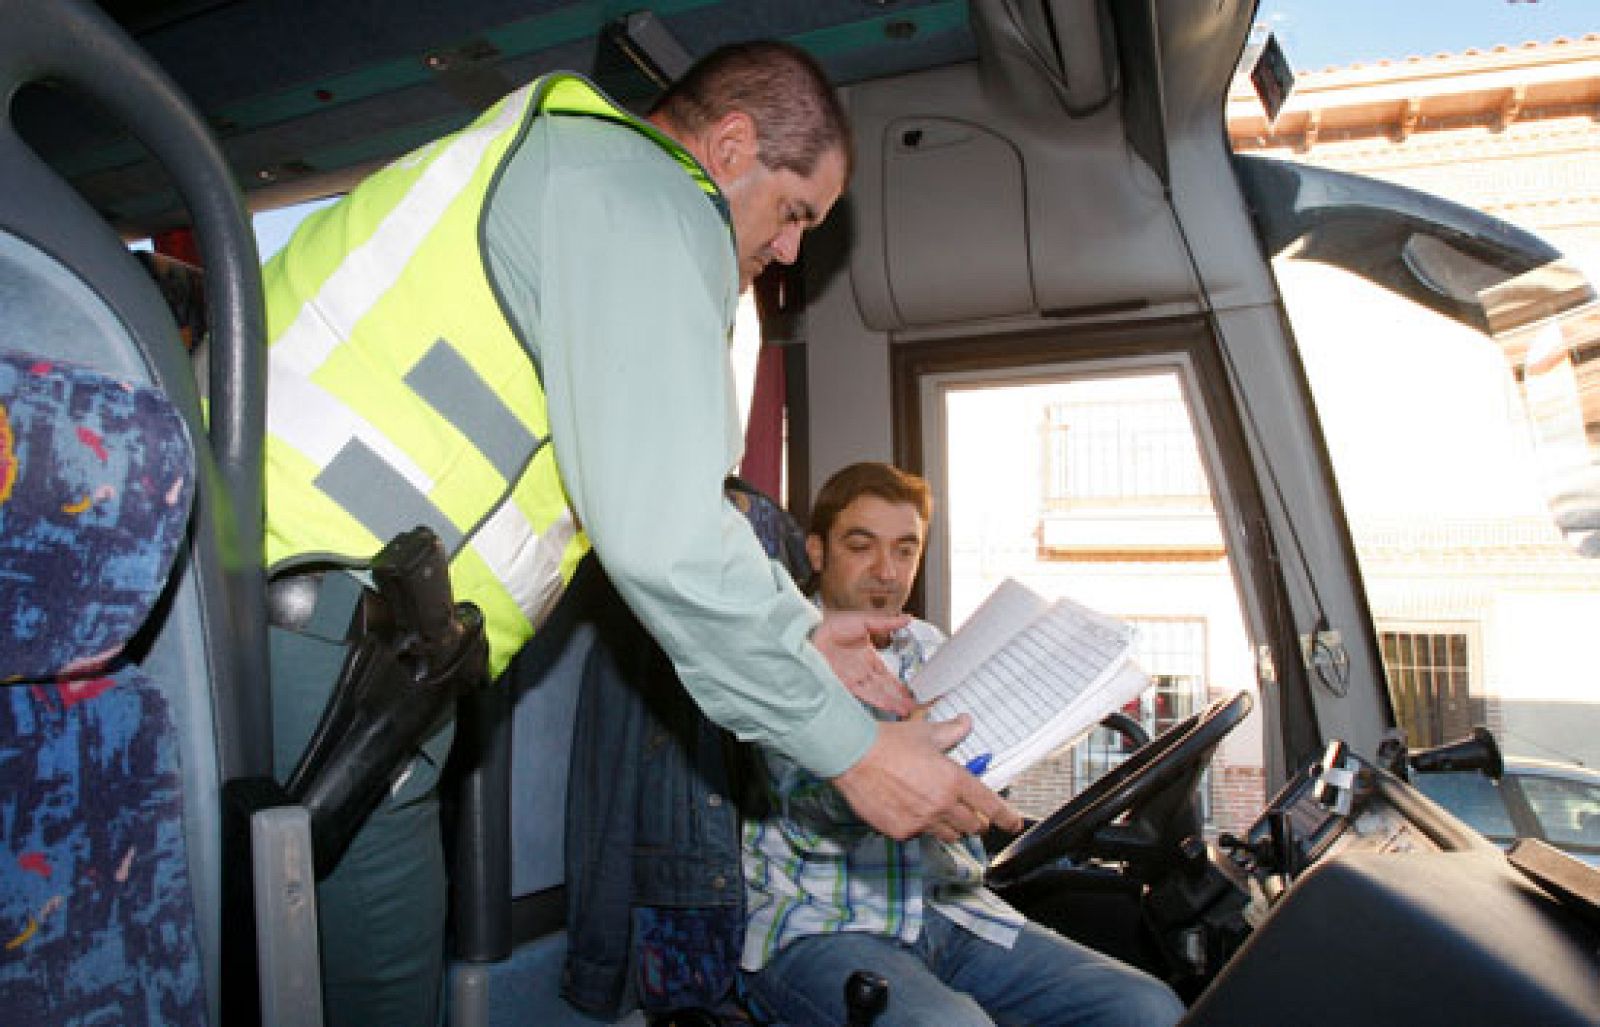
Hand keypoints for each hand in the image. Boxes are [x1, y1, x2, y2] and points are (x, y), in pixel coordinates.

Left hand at [811, 610, 916, 716]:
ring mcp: (855, 678)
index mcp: (868, 658)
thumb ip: (886, 623)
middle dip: (900, 698)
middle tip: (914, 707)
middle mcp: (862, 671)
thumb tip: (907, 618)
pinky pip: (865, 694)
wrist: (813, 631)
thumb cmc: (834, 626)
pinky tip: (888, 706)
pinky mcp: (845, 683)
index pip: (887, 675)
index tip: (911, 692)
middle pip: (885, 688)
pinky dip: (878, 700)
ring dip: (893, 702)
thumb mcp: (865, 622)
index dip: (899, 685)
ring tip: (906, 710)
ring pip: (878, 693)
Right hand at [831, 716, 1023, 842]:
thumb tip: (966, 723)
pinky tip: (911, 811)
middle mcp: (942, 805)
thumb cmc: (888, 742)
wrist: (852, 756)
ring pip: (949, 835)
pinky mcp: (901, 832)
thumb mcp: (925, 733)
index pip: (990, 805)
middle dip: (976, 821)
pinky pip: (920, 836)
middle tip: (971, 814)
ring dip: (951, 827)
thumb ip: (951, 732)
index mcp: (954, 780)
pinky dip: (921, 827)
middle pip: (973, 826)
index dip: (1006, 817)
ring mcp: (921, 821)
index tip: (1013, 823)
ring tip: (941, 813)